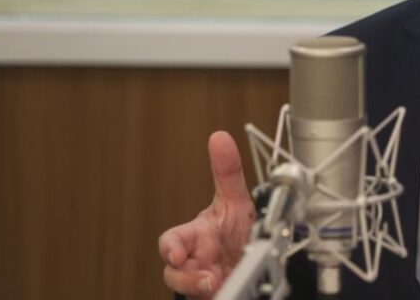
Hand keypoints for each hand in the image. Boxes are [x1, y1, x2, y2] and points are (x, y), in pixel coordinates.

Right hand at [158, 131, 255, 297]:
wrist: (248, 261)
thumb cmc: (232, 231)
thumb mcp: (235, 201)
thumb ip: (227, 172)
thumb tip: (219, 136)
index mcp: (196, 237)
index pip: (172, 241)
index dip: (171, 247)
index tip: (178, 252)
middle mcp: (194, 262)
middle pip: (174, 273)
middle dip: (186, 277)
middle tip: (208, 278)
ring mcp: (201, 282)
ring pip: (186, 290)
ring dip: (200, 289)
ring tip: (218, 283)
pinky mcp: (211, 296)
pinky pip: (207, 299)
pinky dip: (216, 296)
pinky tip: (225, 289)